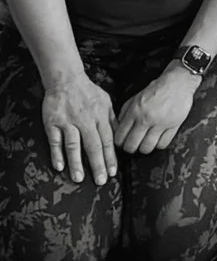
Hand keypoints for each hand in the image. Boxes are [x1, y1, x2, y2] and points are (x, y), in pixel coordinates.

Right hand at [41, 68, 119, 183]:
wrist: (66, 79)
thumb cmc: (88, 92)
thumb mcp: (106, 102)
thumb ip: (112, 120)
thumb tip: (120, 137)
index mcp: (100, 116)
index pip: (108, 140)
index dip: (110, 157)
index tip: (113, 172)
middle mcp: (85, 121)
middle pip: (93, 145)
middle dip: (98, 164)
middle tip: (101, 181)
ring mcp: (68, 122)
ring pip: (74, 145)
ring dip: (77, 162)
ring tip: (79, 178)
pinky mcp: (53, 123)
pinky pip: (55, 140)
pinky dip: (57, 153)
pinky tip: (59, 166)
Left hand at [115, 62, 201, 156]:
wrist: (179, 81)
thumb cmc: (157, 88)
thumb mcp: (136, 96)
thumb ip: (125, 111)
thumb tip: (119, 127)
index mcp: (135, 111)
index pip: (120, 137)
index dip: (120, 142)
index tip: (123, 141)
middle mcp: (146, 119)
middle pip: (131, 146)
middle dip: (130, 147)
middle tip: (133, 144)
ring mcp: (160, 123)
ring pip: (146, 148)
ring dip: (144, 147)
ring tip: (146, 142)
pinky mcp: (173, 126)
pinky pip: (162, 144)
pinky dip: (159, 144)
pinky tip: (158, 138)